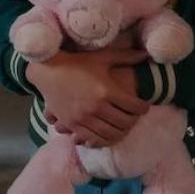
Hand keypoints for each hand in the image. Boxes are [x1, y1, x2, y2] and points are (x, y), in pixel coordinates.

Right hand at [27, 48, 149, 147]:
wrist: (48, 71)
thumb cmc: (77, 62)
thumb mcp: (102, 58)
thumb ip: (126, 57)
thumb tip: (147, 54)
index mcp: (106, 90)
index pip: (134, 106)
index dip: (143, 108)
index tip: (144, 106)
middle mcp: (96, 107)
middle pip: (125, 122)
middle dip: (134, 121)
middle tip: (135, 116)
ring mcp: (83, 118)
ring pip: (111, 134)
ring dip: (121, 132)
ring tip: (124, 126)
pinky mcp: (73, 125)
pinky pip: (94, 139)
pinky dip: (105, 139)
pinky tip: (108, 133)